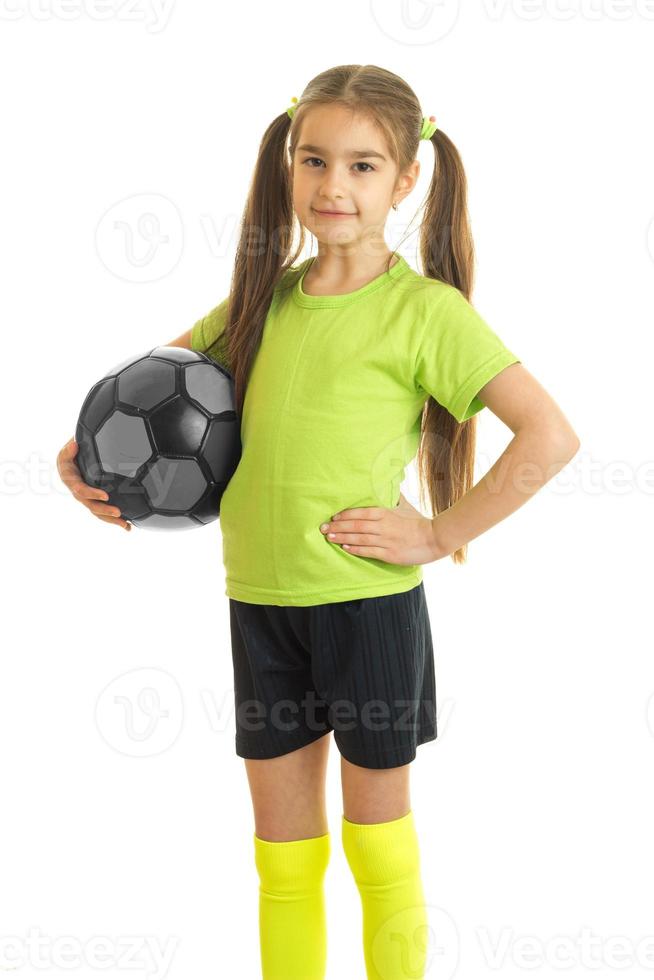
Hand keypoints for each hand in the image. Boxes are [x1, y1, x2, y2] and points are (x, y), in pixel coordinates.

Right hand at [57, 437, 131, 531]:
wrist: (72, 458)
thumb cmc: (71, 453)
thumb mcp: (67, 449)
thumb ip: (69, 449)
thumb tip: (74, 445)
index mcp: (71, 480)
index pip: (81, 490)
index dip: (92, 494)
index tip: (105, 496)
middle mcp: (78, 492)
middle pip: (90, 505)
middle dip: (104, 510)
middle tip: (118, 513)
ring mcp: (87, 498)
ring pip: (97, 512)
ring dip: (111, 520)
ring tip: (125, 526)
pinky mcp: (94, 500)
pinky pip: (103, 512)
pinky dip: (113, 520)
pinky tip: (127, 526)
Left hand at [319, 494, 440, 565]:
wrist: (435, 539)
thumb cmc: (418, 521)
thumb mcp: (405, 506)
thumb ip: (393, 497)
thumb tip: (388, 482)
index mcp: (386, 513)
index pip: (361, 512)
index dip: (345, 515)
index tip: (333, 516)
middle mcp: (384, 526)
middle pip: (356, 525)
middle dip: (337, 527)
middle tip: (322, 528)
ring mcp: (386, 541)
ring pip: (359, 539)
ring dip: (342, 538)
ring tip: (329, 538)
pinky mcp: (390, 554)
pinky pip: (369, 551)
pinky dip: (355, 549)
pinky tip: (344, 547)